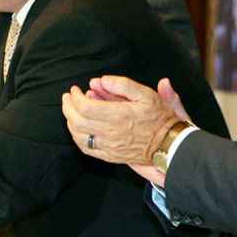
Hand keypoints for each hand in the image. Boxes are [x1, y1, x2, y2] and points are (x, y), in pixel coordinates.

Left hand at [61, 76, 181, 165]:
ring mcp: (109, 146)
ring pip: (79, 136)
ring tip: (71, 110)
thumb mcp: (146, 94)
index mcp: (119, 115)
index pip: (85, 107)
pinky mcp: (109, 156)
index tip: (75, 89)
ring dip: (70, 121)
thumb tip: (101, 80)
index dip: (76, 97)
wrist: (169, 143)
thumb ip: (122, 85)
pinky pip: (86, 148)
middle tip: (67, 98)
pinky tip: (77, 128)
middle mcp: (111, 132)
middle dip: (68, 107)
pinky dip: (77, 137)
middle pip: (77, 121)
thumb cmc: (159, 117)